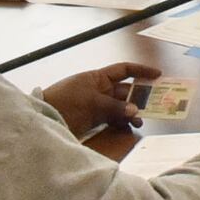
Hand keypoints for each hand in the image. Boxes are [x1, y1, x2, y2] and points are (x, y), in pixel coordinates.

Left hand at [40, 59, 161, 136]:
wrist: (42, 118)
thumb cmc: (65, 103)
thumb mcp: (92, 103)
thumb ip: (115, 107)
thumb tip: (135, 110)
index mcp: (98, 78)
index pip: (124, 70)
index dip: (141, 71)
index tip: (158, 75)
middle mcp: (100, 89)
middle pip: (125, 90)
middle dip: (140, 97)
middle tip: (156, 105)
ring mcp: (97, 104)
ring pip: (121, 106)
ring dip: (131, 113)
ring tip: (139, 122)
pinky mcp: (93, 119)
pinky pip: (113, 118)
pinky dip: (121, 123)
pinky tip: (127, 128)